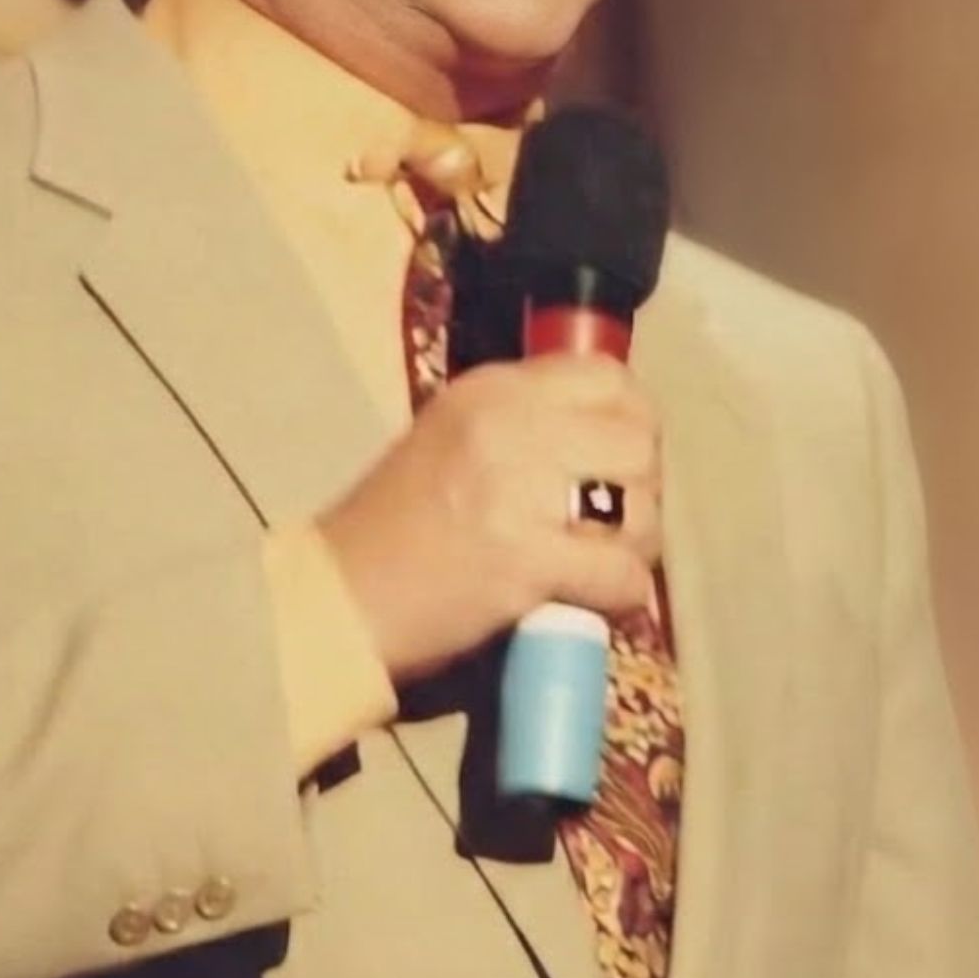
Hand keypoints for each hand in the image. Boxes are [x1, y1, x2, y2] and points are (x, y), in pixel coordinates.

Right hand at [318, 354, 660, 685]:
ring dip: (635, 545)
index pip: (608, 377)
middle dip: (640, 487)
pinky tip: (592, 600)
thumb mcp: (451, 435)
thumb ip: (523, 423)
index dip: (630, 420)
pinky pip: (620, 573)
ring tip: (602, 563)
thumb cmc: (392, 521)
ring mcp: (519, 491)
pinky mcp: (526, 560)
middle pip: (638, 442)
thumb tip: (607, 432)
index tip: (616, 460)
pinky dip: (619, 595)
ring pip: (640, 508)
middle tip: (612, 521)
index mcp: (492, 389)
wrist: (338, 595)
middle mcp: (511, 426)